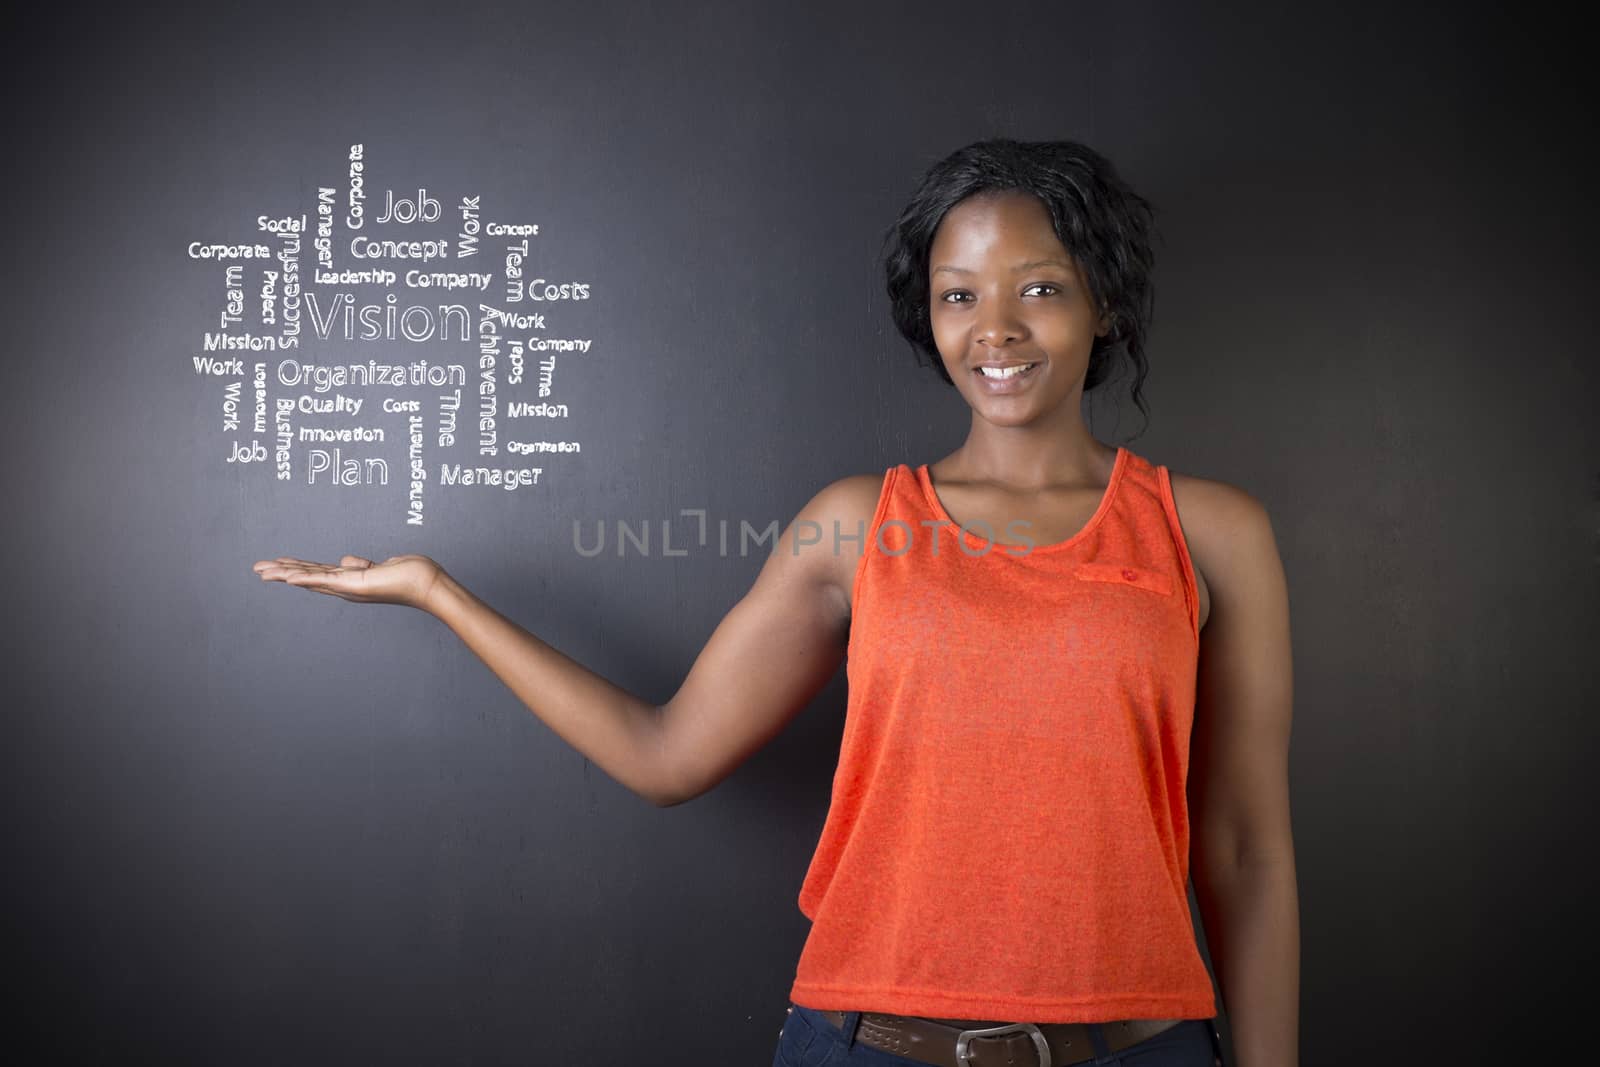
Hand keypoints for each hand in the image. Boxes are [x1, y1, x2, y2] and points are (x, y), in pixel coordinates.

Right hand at [252, 554, 443, 611]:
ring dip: (284, 574)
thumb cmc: (410, 575)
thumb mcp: (379, 566)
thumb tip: (345, 560)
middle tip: (257, 568)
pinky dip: (304, 579)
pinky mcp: (354, 584)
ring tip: (262, 571)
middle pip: (307, 577)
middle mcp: (345, 586)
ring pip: (309, 578)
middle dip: (281, 572)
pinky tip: (287, 578)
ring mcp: (348, 586)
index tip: (277, 563)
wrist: (427, 583)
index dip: (296, 567)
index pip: (317, 572)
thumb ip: (360, 565)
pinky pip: (324, 580)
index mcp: (350, 580)